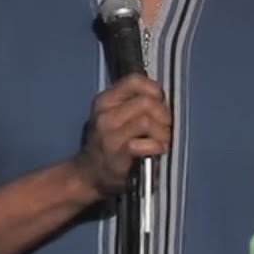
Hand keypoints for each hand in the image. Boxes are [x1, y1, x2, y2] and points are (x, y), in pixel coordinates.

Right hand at [73, 74, 171, 198]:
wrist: (88, 173)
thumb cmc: (107, 143)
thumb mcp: (112, 116)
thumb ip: (131, 103)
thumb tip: (162, 99)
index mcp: (105, 100)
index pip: (135, 80)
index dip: (155, 90)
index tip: (159, 104)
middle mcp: (105, 113)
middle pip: (147, 102)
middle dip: (164, 115)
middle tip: (164, 128)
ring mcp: (110, 133)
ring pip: (148, 121)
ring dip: (163, 133)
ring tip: (162, 141)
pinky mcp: (119, 153)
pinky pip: (147, 143)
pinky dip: (158, 146)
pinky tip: (157, 151)